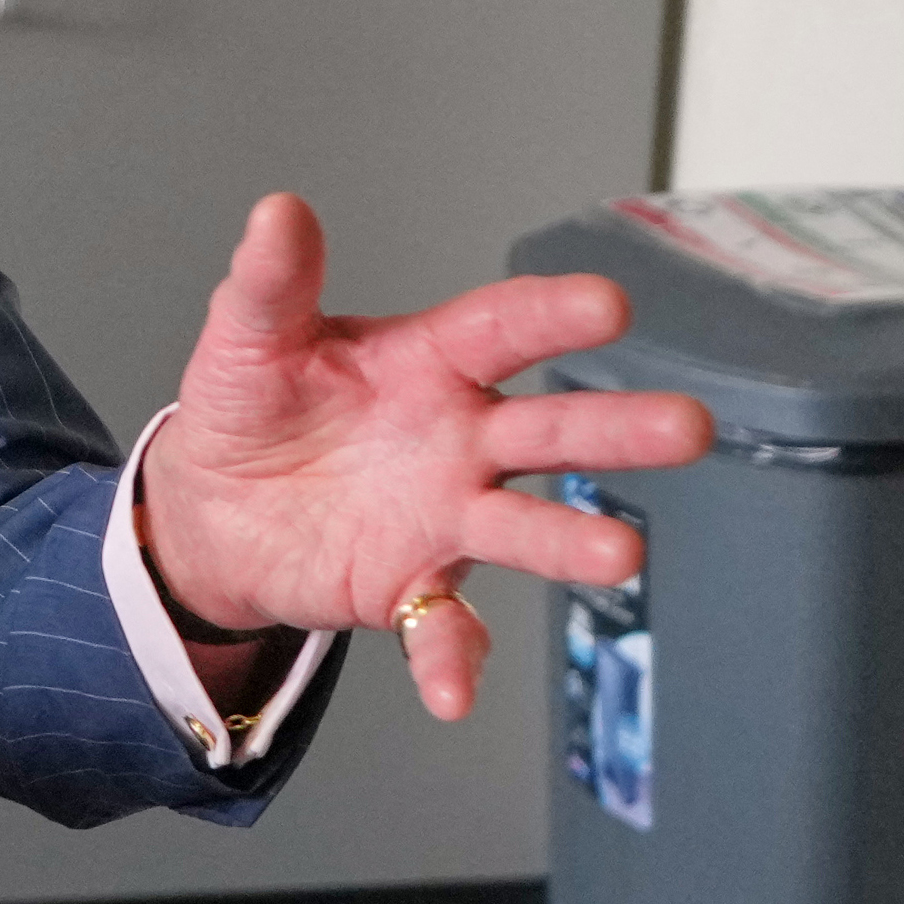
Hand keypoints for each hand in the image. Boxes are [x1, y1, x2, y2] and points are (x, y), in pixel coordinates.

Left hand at [138, 193, 714, 721]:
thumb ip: (270, 283)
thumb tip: (276, 209)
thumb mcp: (248, 339)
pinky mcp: (411, 584)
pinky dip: (452, 658)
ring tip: (620, 556)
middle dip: (618, 427)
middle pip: (550, 429)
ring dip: (572, 542)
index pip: (502, 329)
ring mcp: (447, 514)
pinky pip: (443, 626)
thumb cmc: (253, 406)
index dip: (552, 315)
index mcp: (429, 362)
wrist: (214, 504)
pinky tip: (453, 694)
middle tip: (689, 427)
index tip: (608, 304)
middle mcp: (460, 438)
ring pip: (526, 527)